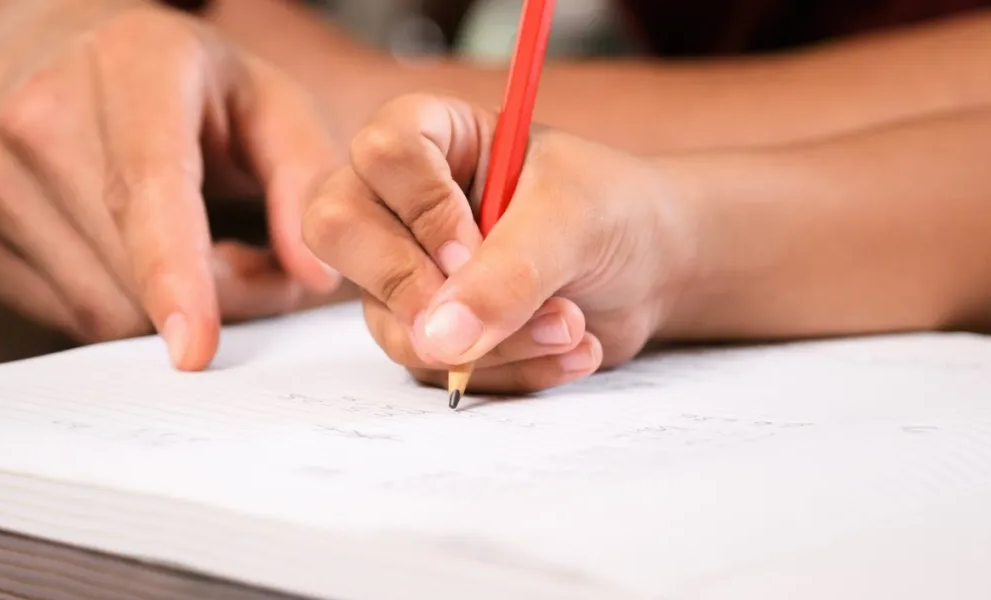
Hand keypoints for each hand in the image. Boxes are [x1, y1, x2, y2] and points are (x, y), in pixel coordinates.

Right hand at [0, 4, 341, 370]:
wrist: (59, 58)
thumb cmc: (184, 86)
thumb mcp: (267, 102)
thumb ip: (305, 179)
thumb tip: (316, 277)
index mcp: (130, 67)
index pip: (147, 186)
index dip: (174, 274)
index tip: (193, 349)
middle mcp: (40, 114)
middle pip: (133, 270)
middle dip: (217, 296)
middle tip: (257, 263)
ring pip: (101, 307)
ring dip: (170, 308)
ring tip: (202, 253)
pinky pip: (66, 315)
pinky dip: (123, 308)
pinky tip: (141, 261)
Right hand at [303, 95, 697, 392]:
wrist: (651, 269)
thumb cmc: (613, 211)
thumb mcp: (572, 223)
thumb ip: (508, 273)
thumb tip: (438, 339)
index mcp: (431, 134)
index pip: (383, 153)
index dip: (424, 208)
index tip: (479, 245)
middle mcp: (399, 199)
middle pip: (339, 229)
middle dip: (416, 286)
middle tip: (486, 313)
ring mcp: (404, 268)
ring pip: (391, 319)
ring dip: (491, 342)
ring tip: (572, 327)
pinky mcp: (426, 328)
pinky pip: (434, 366)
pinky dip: (507, 370)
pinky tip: (568, 350)